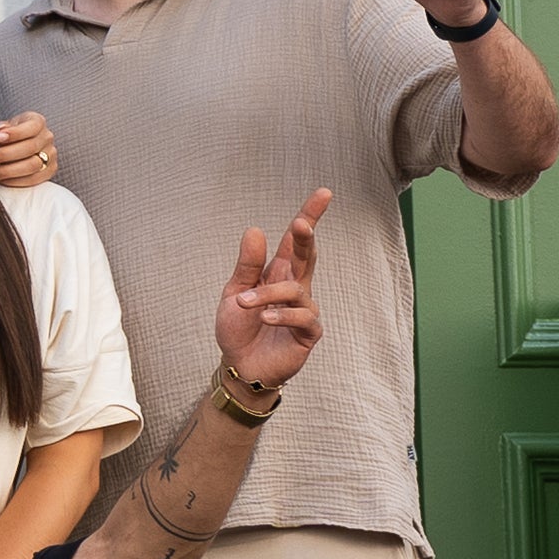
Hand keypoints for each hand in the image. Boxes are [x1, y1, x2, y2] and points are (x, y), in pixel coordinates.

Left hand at [0, 111, 59, 190]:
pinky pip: (34, 179)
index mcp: (37, 122)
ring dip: (8, 171)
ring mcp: (51, 155)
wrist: (11, 150)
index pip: (31, 127)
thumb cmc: (3, 138)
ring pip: (32, 165)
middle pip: (30, 148)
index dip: (14, 133)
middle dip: (4, 154)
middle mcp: (47, 137)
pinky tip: (0, 180)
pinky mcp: (49, 172)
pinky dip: (15, 181)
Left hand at [214, 189, 334, 398]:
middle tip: (303, 223)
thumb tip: (255, 229)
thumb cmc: (239, 328)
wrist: (241, 365)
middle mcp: (296, 288)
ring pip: (295, 290)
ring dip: (267, 294)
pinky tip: (266, 318)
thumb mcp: (234, 293)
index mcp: (279, 273)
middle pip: (309, 256)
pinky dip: (282, 315)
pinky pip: (303, 317)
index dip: (310, 216)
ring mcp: (305, 309)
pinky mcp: (309, 332)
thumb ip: (247, 265)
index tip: (324, 193)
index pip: (297, 241)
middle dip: (308, 238)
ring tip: (244, 303)